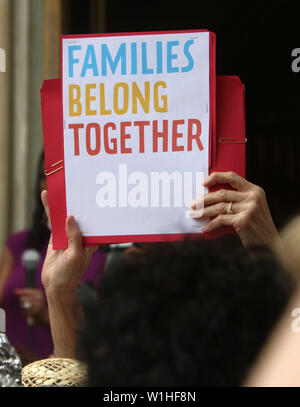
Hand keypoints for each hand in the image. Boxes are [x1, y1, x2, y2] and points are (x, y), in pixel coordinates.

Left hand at [14, 288, 48, 324]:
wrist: (45, 316)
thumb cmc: (37, 305)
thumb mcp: (34, 298)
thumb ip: (25, 294)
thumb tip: (15, 291)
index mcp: (39, 293)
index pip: (27, 291)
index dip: (21, 291)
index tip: (15, 291)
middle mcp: (39, 298)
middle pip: (23, 298)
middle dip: (21, 301)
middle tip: (25, 304)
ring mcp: (38, 305)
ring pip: (23, 305)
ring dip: (22, 308)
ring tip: (26, 308)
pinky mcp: (36, 311)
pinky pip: (25, 311)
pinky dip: (24, 313)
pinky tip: (27, 313)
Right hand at [40, 190, 96, 357]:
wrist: (56, 286)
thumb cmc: (70, 274)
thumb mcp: (75, 256)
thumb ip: (74, 238)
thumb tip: (71, 218)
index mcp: (92, 239)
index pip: (96, 220)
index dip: (97, 207)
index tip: (97, 192)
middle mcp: (82, 234)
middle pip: (82, 213)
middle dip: (80, 199)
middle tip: (78, 181)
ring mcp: (69, 234)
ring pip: (66, 214)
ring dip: (63, 201)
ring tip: (59, 185)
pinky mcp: (57, 236)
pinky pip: (54, 220)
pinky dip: (50, 209)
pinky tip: (47, 197)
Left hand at [189, 171, 279, 247]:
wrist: (270, 245)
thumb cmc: (257, 227)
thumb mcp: (252, 208)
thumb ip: (238, 200)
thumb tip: (211, 198)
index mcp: (255, 190)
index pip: (232, 177)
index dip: (216, 177)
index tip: (203, 183)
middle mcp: (253, 197)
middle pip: (221, 193)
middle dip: (204, 199)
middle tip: (192, 204)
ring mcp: (249, 208)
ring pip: (219, 206)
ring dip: (203, 211)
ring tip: (194, 215)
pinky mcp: (243, 220)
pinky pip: (221, 220)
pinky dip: (210, 225)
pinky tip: (205, 228)